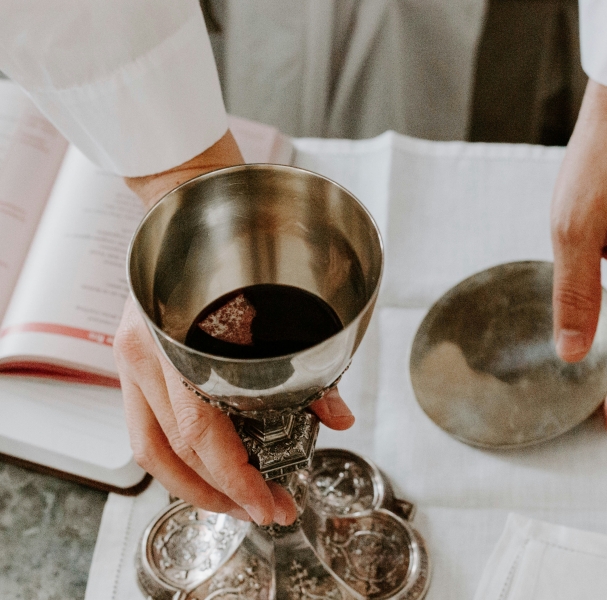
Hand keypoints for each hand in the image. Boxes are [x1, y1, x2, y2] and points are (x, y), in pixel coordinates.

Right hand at [117, 132, 354, 524]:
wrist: (192, 202)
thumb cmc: (236, 244)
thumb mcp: (277, 302)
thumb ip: (308, 361)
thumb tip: (339, 415)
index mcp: (180, 338)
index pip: (203, 433)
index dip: (238, 479)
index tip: (272, 504)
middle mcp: (145, 352)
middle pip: (172, 452)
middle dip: (218, 494)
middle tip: (263, 512)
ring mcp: (133, 353)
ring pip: (150, 447)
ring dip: (193, 485)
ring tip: (234, 503)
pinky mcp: (135, 354)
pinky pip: (147, 423)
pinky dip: (179, 455)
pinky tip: (208, 466)